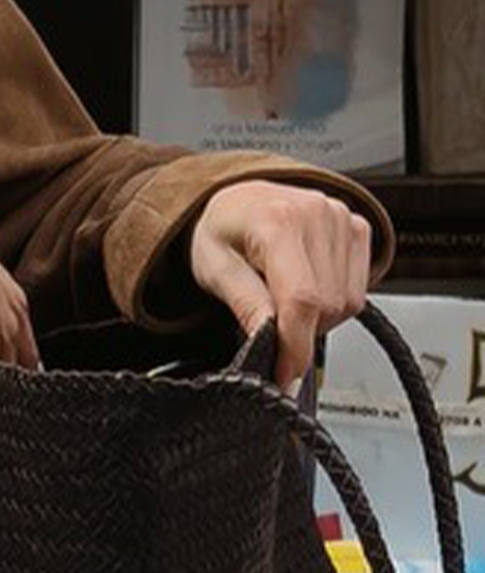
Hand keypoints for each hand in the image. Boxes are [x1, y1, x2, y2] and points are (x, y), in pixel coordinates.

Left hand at [188, 179, 380, 390]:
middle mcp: (318, 215)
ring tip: (283, 300)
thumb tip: (266, 341)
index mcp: (277, 221)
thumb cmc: (221, 230)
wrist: (239, 199)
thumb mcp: (213, 268)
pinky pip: (358, 288)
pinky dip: (334, 302)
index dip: (295, 344)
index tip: (284, 373)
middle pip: (327, 305)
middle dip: (298, 332)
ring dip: (317, 319)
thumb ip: (244, 303)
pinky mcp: (358, 228)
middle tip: (268, 325)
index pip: (301, 299)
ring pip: (347, 302)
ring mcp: (343, 219)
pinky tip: (307, 288)